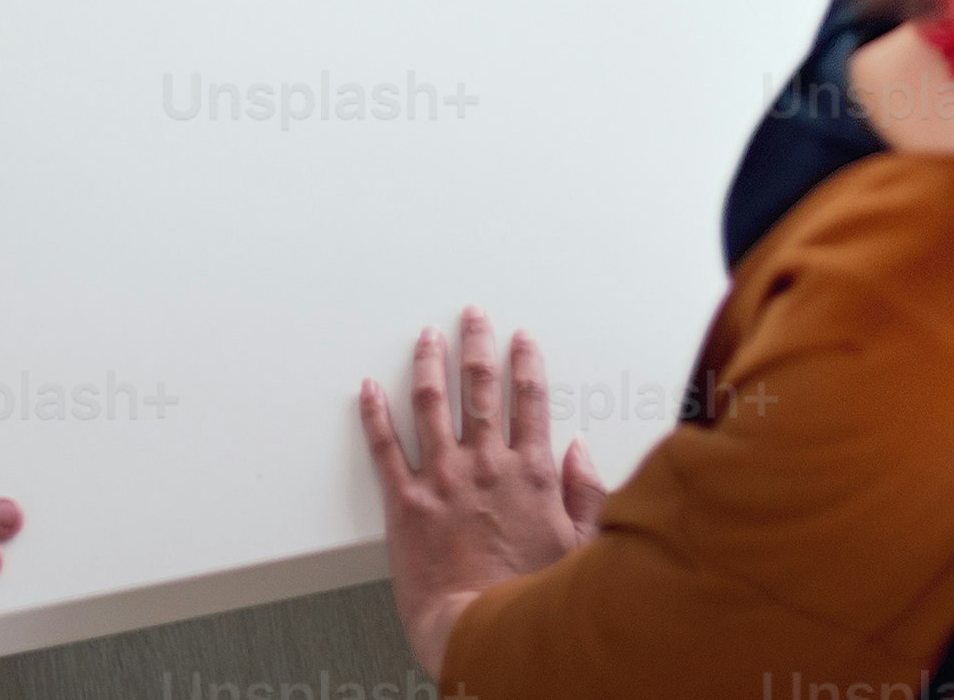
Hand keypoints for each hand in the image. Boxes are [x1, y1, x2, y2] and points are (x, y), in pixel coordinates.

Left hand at [357, 311, 604, 677]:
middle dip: (476, 345)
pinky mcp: (407, 503)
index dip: (524, 363)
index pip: (529, 399)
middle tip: (472, 318)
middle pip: (480, 387)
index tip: (520, 341)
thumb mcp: (580, 549)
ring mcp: (444, 479)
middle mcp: (485, 465)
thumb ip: (585, 496)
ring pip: (432, 403)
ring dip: (429, 364)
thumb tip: (581, 455)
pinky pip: (385, 448)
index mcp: (529, 473)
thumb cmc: (531, 603)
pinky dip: (374, 415)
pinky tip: (368, 390)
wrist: (484, 636)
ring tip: (426, 338)